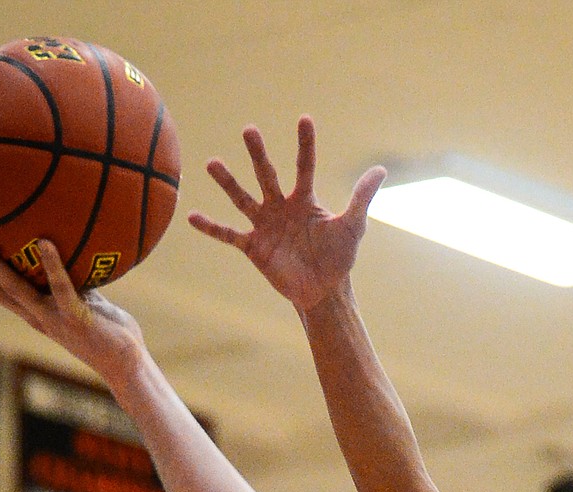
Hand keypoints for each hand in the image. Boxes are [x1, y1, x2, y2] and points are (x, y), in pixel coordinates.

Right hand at [0, 235, 144, 386]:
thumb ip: (72, 279)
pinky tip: (45, 242)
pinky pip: (61, 288)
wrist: (128, 363)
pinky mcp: (75, 318)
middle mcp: (37, 316)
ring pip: (14, 289)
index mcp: (35, 311)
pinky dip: (53, 265)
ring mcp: (53, 318)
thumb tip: (67, 247)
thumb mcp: (85, 299)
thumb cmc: (110, 331)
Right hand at [189, 115, 385, 312]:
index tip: (304, 119)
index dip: (305, 144)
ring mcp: (264, 225)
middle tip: (249, 130)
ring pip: (243, 199)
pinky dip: (211, 227)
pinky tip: (192, 216)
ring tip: (212, 163)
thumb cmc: (338, 258)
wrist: (323, 291)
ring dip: (228, 182)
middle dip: (258, 154)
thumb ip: (362, 197)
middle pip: (268, 175)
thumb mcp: (353, 226)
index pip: (304, 165)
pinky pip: (229, 235)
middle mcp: (281, 206)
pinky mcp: (253, 247)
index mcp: (304, 199)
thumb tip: (380, 169)